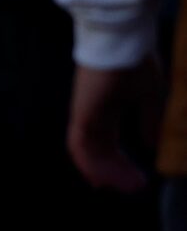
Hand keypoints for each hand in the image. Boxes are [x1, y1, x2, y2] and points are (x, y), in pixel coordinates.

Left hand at [67, 62, 158, 193]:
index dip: (118, 162)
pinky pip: (79, 145)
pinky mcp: (81, 113)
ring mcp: (85, 114)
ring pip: (87, 152)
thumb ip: (149, 120)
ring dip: (105, 172)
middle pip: (99, 150)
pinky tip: (104, 177)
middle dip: (116, 171)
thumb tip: (150, 144)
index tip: (134, 179)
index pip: (108, 142)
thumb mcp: (150, 96)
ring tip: (126, 186)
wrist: (123, 43)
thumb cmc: (135, 63)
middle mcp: (93, 114)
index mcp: (108, 109)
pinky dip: (91, 164)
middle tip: (135, 187)